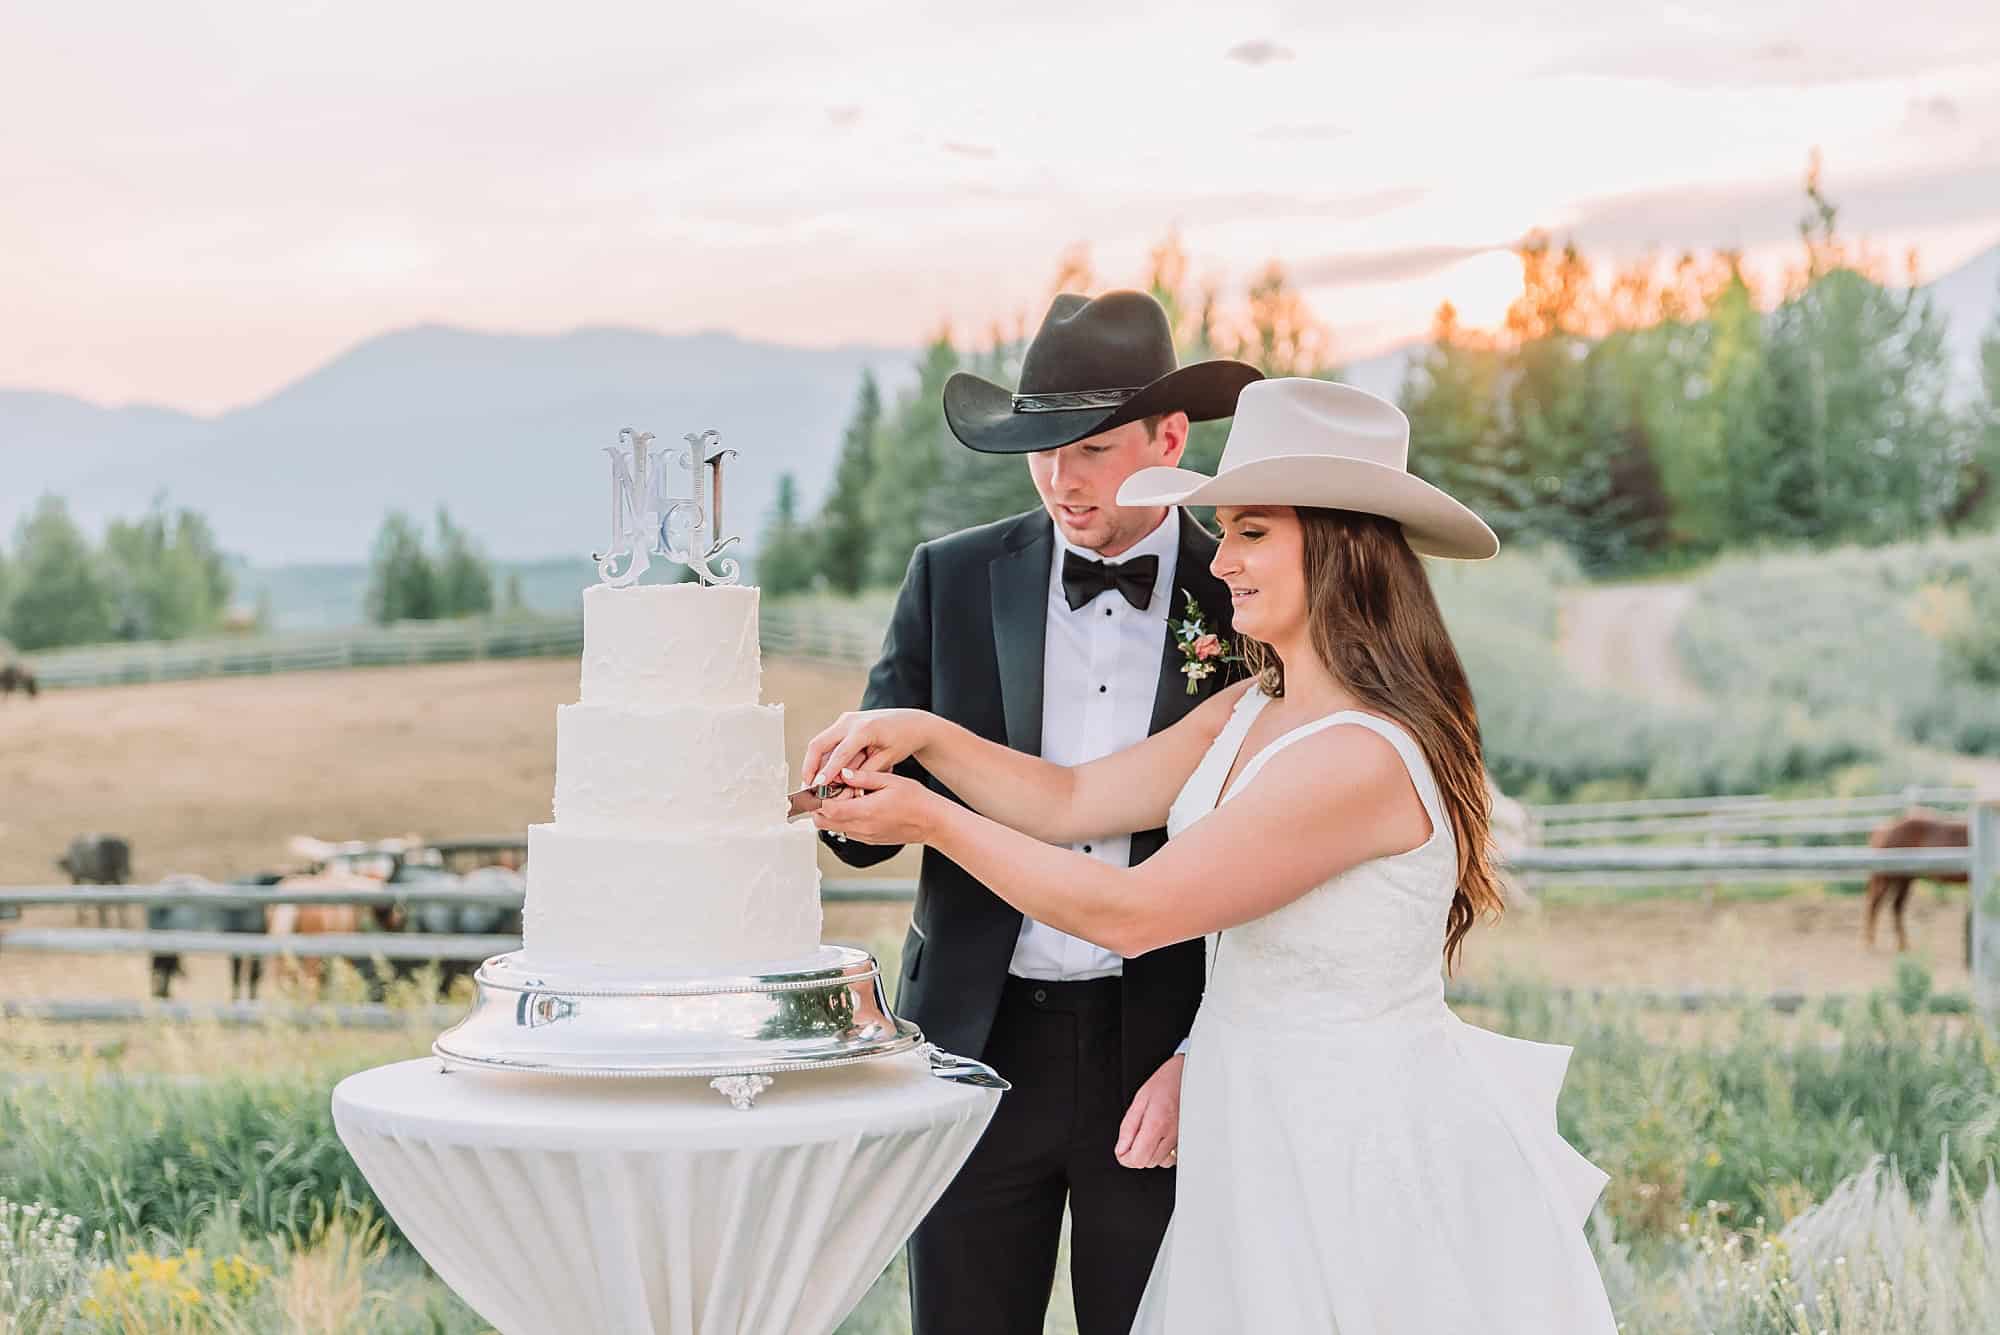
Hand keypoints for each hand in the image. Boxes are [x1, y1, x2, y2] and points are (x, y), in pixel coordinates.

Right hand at [801, 709, 933, 788]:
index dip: (827, 772)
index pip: (840, 753)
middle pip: (819, 744)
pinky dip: (824, 758)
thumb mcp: (887, 760)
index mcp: (865, 729)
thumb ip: (866, 773)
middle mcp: (850, 721)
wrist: (911, 722)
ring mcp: (845, 720)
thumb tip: (846, 788)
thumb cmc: (903, 740)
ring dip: (815, 764)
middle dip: (810, 767)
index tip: (817, 788)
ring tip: (814, 785)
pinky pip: (828, 742)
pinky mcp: (844, 724)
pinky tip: (824, 775)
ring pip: (820, 743)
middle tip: (808, 787)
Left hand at [811, 767, 946, 845]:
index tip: (818, 785)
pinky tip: (852, 804)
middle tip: (823, 789)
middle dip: (817, 806)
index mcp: (865, 811)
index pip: (827, 808)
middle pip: (823, 821)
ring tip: (838, 795)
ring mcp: (864, 836)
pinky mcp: (869, 839)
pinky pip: (846, 830)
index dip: (817, 797)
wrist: (932, 823)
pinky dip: (841, 818)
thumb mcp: (890, 780)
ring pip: (832, 827)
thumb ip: (863, 777)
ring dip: (829, 812)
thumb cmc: (916, 801)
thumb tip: (842, 772)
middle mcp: (862, 827)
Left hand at [1114, 1053, 1183, 1168]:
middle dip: (1136, 1153)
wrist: (1190, 1075)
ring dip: (1150, 1153)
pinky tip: (1160, 1138)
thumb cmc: (1166, 1083)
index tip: (1122, 1149)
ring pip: (1160, 1162)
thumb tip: (1121, 1149)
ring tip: (1148, 1134)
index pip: (1137, 1159)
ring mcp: (1181, 1139)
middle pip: (1147, 1163)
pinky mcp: (1187, 1140)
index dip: (1125, 1157)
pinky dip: (1163, 1153)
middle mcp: (1171, 1135)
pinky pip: (1172, 1158)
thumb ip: (1128, 1127)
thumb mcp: (1140, 1099)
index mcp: (1156, 1124)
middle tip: (1134, 1136)